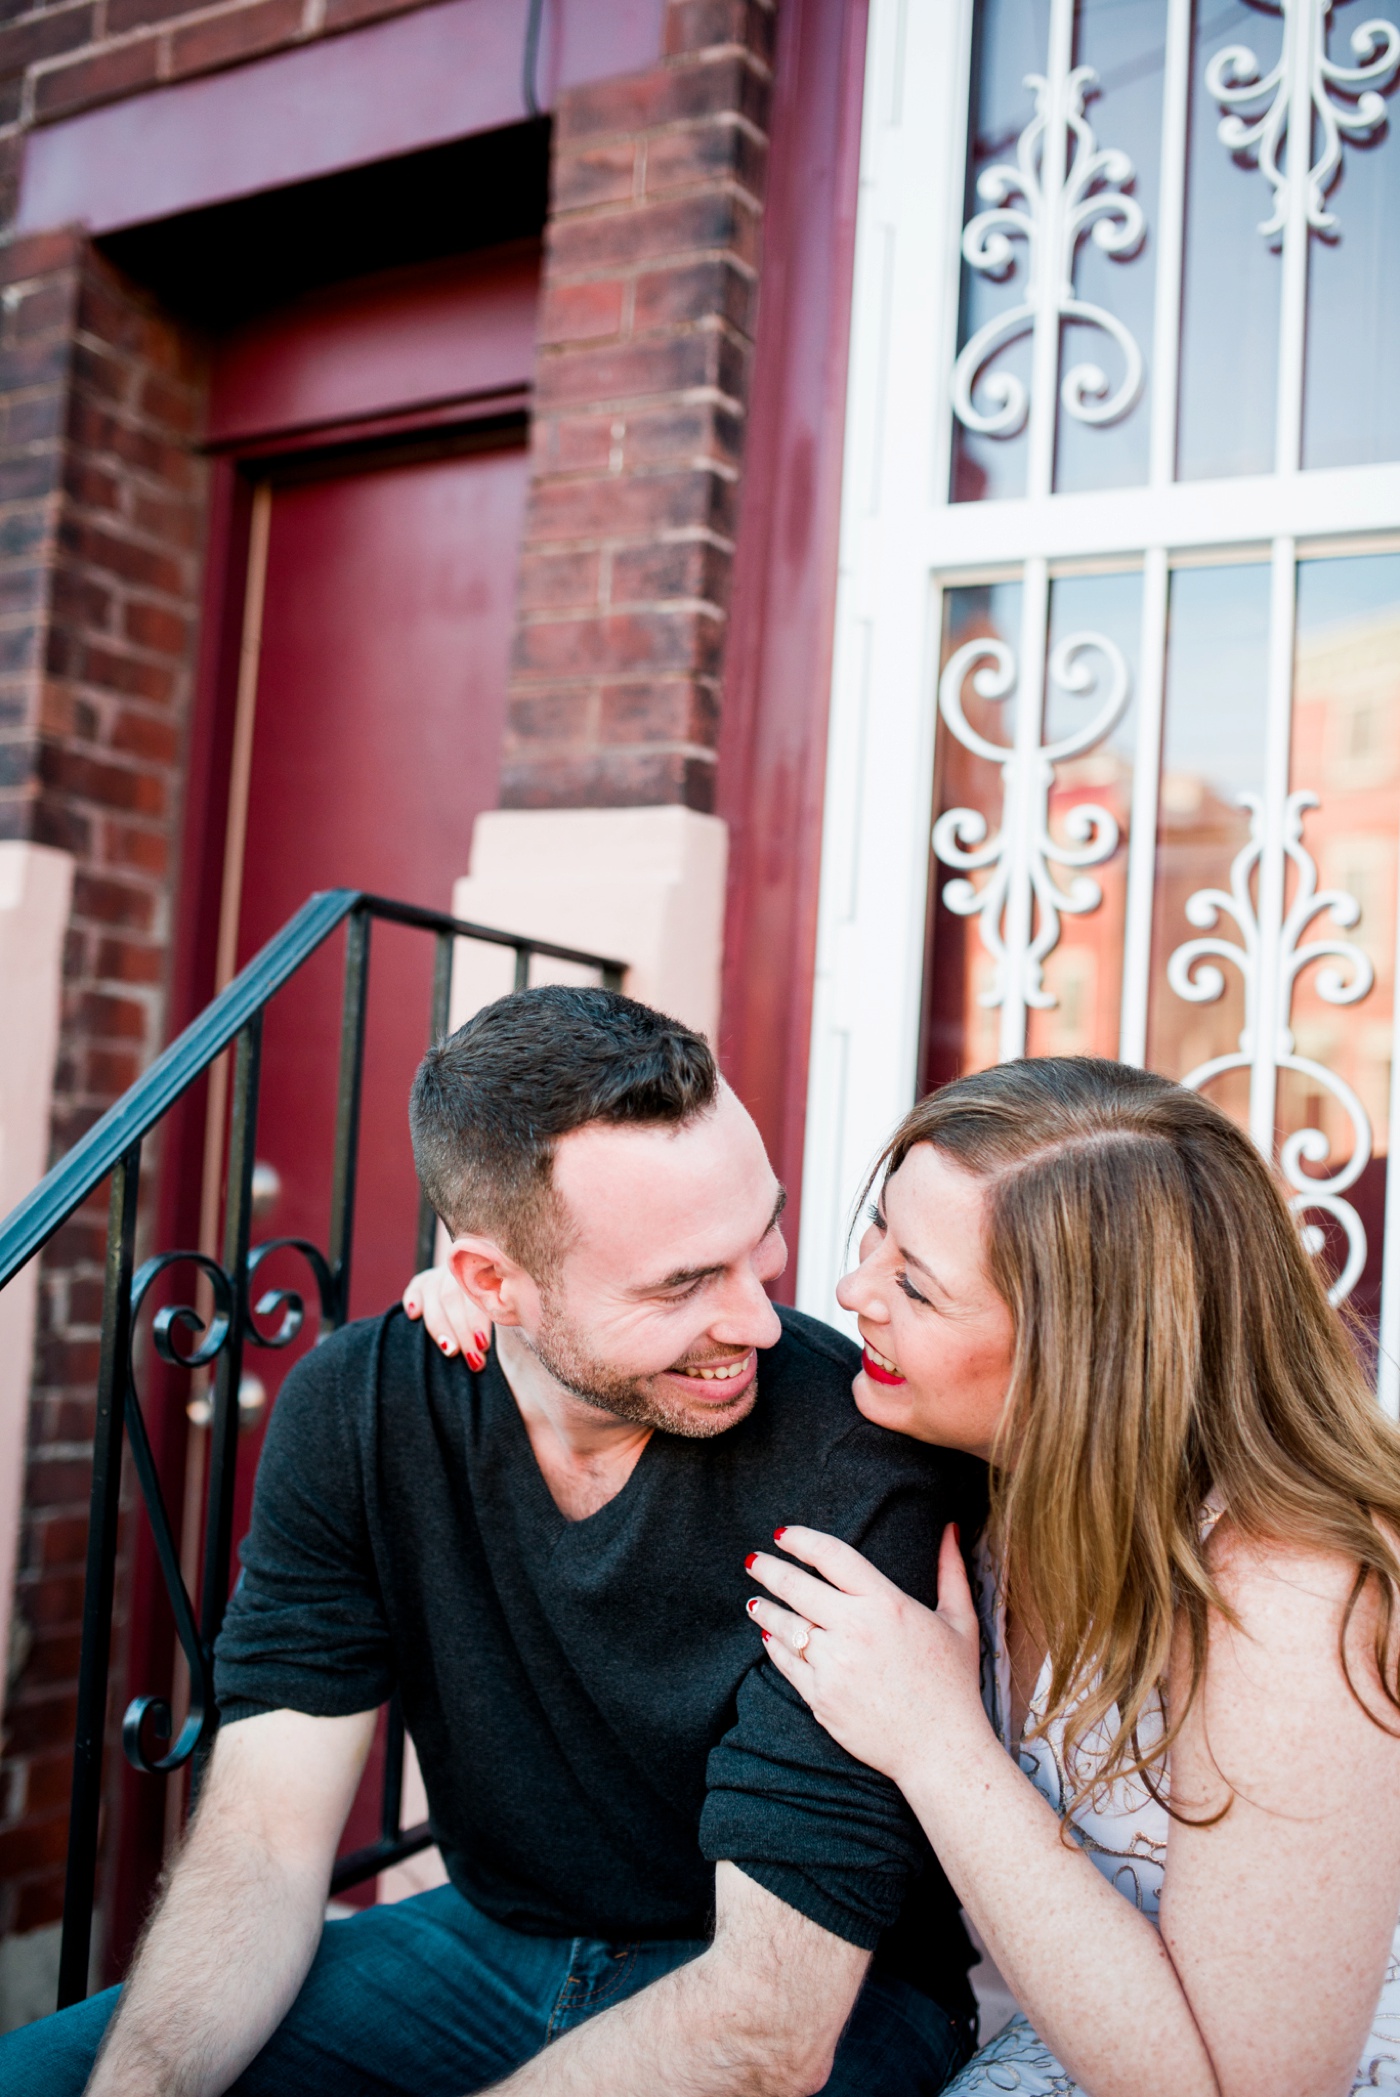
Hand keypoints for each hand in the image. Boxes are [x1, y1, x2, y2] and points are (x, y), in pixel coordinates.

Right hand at [402, 1265, 489, 1369]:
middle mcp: (459, 1270)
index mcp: (484, 1271)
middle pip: (452, 1297)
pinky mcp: (421, 1282)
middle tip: (472, 1358)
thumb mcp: (500, 1305)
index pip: (477, 1294)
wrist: (481, 1279)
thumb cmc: (497, 1303)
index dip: (477, 1321)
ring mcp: (439, 1275)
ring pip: (433, 1294)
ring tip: (450, 1350)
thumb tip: (491, 1345)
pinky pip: (414, 1289)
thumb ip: (497, 1314)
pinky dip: (412, 1300)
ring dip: (440, 1326)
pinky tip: (414, 1316)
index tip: (483, 1345)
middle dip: (461, 1330)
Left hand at [745, 1523, 989, 1788]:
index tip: (783, 1534)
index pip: (831, 1555)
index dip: (801, 1540)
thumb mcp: (960, 1621)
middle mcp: (854, 1629)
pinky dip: (774, 1645)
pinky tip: (769, 1637)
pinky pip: (787, 1663)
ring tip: (753, 1601)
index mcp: (886, 1603)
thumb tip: (949, 1529)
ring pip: (784, 1626)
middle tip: (753, 1561)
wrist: (941, 1749)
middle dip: (768, 1569)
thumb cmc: (953, 1684)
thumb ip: (951, 1571)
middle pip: (796, 1586)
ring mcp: (833, 1665)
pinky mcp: (820, 1697)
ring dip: (763, 1609)